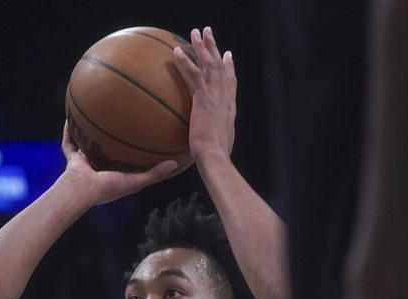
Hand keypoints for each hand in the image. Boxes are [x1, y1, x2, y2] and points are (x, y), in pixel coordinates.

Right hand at [60, 120, 178, 204]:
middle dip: (110, 141)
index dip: (132, 154)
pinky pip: (69, 143)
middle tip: (117, 123)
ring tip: (93, 116)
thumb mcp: (136, 181)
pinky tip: (71, 116)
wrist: (83, 190)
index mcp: (114, 176)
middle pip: (105, 152)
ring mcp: (84, 164)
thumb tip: (175, 164)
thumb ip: (154, 173)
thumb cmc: (110, 188)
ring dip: (88, 134)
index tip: (141, 141)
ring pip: (86, 146)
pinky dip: (68, 131)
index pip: (125, 164)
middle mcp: (99, 169)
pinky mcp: (72, 159)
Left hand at [171, 26, 235, 163]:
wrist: (215, 156)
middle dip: (215, 47)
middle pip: (221, 66)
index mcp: (229, 107)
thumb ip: (215, 136)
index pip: (230, 82)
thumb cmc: (215, 156)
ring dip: (201, 46)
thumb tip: (210, 144)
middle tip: (208, 33)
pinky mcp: (203, 98)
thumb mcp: (220, 143)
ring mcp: (215, 96)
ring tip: (195, 32)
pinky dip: (185, 62)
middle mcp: (225, 97)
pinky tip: (176, 52)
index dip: (229, 67)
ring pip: (209, 64)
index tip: (227, 55)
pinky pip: (193, 75)